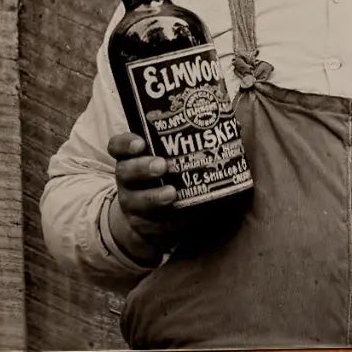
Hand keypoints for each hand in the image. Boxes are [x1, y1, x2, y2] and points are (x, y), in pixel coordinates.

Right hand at [105, 131, 184, 264]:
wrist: (151, 218)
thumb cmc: (167, 177)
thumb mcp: (169, 159)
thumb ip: (188, 144)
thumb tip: (233, 126)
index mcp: (130, 158)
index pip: (118, 146)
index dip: (126, 143)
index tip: (141, 142)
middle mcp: (127, 180)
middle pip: (125, 171)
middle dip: (142, 167)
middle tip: (162, 165)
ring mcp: (133, 203)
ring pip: (136, 200)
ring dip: (154, 196)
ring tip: (171, 193)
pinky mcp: (144, 225)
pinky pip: (153, 224)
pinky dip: (169, 221)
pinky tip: (183, 218)